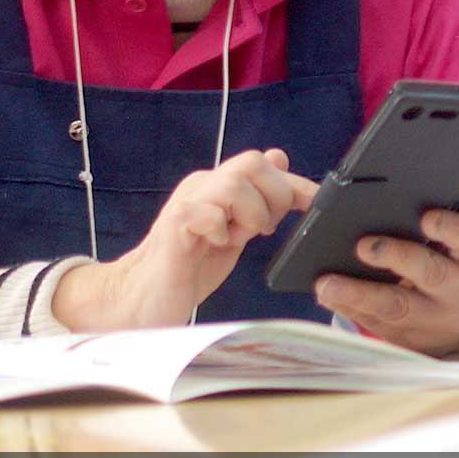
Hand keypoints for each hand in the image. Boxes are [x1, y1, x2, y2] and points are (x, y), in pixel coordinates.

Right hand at [53, 149, 318, 331]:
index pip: (265, 166)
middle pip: (253, 163)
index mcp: (218, 187)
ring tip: (237, 238)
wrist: (142, 298)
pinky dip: (220, 229)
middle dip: (273, 198)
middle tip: (260, 230)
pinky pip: (207, 211)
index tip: (316, 204)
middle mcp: (202, 186)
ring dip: (249, 214)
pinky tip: (214, 244)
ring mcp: (186, 203)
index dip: (296, 183)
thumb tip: (280, 159)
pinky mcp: (175, 225)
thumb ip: (258, 201)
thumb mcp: (237, 232)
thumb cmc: (190, 266)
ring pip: (234, 183)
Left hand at [314, 209, 458, 355]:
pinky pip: (374, 324)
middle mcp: (456, 290)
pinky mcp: (407, 340)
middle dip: (396, 258)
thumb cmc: (451, 273)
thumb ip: (436, 234)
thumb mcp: (457, 253)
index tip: (426, 218)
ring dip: (359, 294)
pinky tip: (327, 296)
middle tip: (364, 246)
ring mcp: (431, 319)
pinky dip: (348, 308)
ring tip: (327, 284)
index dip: (448, 228)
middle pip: (430, 273)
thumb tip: (382, 211)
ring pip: (395, 307)